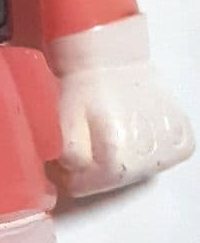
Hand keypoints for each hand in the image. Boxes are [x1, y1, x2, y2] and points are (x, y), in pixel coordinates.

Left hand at [50, 15, 193, 197]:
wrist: (111, 55)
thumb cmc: (85, 84)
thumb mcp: (61, 123)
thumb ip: (67, 158)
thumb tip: (71, 176)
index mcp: (116, 158)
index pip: (84, 187)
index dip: (68, 172)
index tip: (64, 158)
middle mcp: (148, 157)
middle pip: (111, 182)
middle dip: (93, 167)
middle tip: (87, 138)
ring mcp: (169, 148)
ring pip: (135, 172)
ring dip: (120, 158)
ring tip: (109, 128)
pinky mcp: (182, 138)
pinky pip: (161, 156)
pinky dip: (145, 147)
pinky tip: (133, 127)